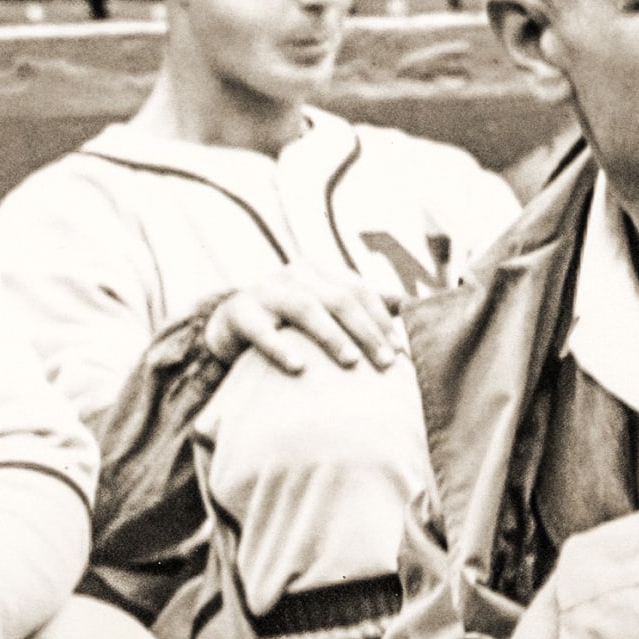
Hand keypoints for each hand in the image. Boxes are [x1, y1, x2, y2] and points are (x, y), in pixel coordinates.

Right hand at [203, 266, 404, 374]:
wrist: (229, 326)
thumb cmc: (287, 322)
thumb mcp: (321, 308)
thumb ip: (358, 306)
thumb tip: (408, 304)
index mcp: (319, 271)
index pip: (359, 290)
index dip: (381, 319)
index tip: (399, 352)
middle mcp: (294, 274)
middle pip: (339, 298)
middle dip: (366, 330)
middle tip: (385, 363)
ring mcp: (266, 290)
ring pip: (306, 308)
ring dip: (332, 336)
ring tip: (351, 363)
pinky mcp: (239, 312)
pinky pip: (261, 330)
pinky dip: (281, 348)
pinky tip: (299, 368)